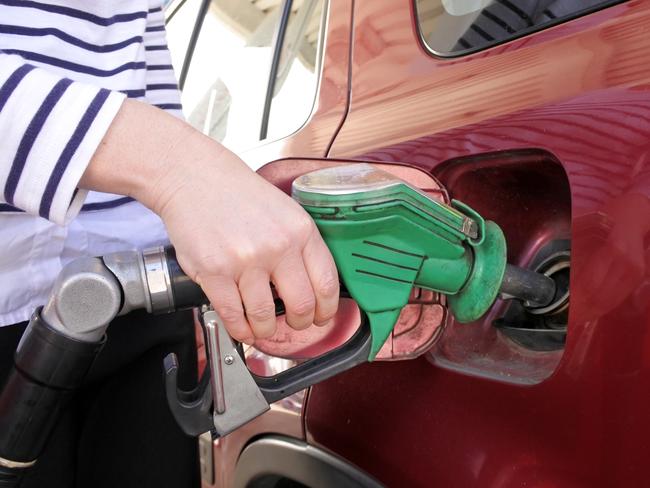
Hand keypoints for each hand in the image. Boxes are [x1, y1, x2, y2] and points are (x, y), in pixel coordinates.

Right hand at [151, 145, 339, 342]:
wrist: (194, 178)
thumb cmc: (238, 195)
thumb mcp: (285, 212)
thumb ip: (301, 246)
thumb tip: (313, 286)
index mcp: (300, 231)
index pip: (327, 283)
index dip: (326, 309)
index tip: (321, 317)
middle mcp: (277, 246)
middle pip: (301, 306)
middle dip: (300, 324)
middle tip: (294, 325)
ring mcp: (245, 261)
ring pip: (266, 317)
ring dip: (266, 330)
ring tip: (263, 327)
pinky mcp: (215, 272)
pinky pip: (234, 316)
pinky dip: (241, 330)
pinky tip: (243, 328)